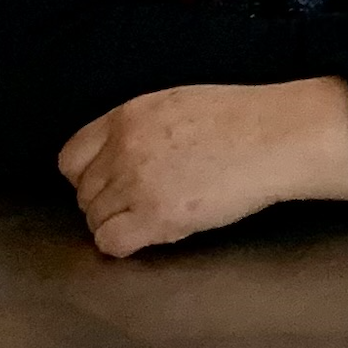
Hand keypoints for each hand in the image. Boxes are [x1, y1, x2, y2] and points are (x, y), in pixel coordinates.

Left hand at [56, 79, 347, 258]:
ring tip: (154, 215)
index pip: (71, 157)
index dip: (87, 175)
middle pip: (84, 193)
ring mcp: (137, 184)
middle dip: (107, 201)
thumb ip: (138, 127)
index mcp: (127, 116)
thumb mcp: (177, 103)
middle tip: (141, 202)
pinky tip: (153, 232)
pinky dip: (125, 243)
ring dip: (120, 222)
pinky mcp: (156, 216)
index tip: (107, 182)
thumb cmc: (243, 118)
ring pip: (95, 220)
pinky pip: (110, 243)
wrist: (276, 136)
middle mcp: (123, 149)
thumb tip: (118, 155)